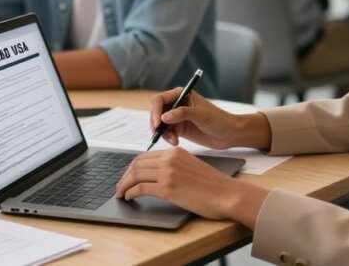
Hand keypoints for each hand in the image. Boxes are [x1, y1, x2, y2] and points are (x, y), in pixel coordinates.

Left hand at [115, 147, 269, 226]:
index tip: (127, 177)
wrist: (227, 194)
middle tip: (120, 187)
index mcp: (175, 152)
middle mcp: (170, 159)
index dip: (132, 167)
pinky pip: (140, 188)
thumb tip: (155, 176)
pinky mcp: (168, 188)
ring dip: (124, 185)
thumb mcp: (191, 167)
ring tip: (121, 194)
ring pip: (135, 175)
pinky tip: (129, 198)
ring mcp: (168, 173)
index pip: (145, 156)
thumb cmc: (213, 185)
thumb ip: (174, 166)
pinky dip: (130, 193)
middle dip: (125, 176)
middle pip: (136, 164)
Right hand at [148, 89, 269, 149]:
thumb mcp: (201, 115)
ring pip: (161, 125)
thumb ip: (182, 113)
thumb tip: (164, 116)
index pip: (160, 100)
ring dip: (163, 133)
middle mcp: (177, 105)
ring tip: (173, 141)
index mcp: (182, 95)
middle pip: (157, 112)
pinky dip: (168, 138)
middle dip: (156, 124)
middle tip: (159, 134)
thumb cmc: (219, 120)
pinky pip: (167, 133)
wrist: (229, 134)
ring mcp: (178, 117)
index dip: (155, 111)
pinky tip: (176, 143)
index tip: (158, 123)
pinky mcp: (180, 129)